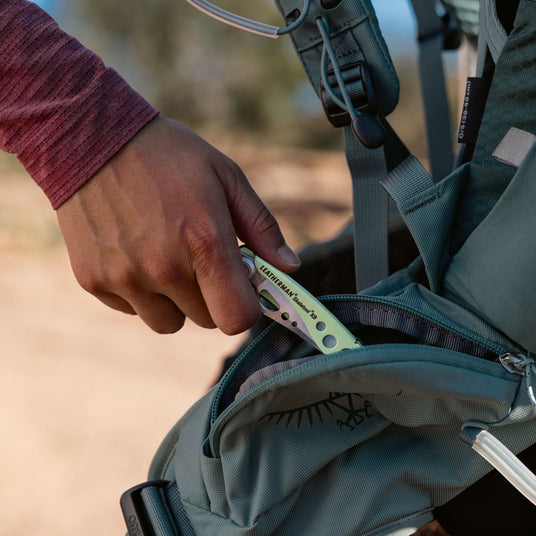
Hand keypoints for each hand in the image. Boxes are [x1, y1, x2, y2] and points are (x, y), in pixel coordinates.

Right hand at [56, 116, 299, 333]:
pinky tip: (134, 253)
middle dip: (211, 297)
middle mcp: (164, 268)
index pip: (237, 318)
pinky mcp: (94, 281)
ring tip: (165, 258)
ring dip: (175, 301)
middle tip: (199, 261)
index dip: (245, 308)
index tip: (241, 288)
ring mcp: (125, 278)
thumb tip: (289, 268)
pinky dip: (140, 292)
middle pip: (205, 320)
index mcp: (205, 242)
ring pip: (168, 322)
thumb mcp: (225, 177)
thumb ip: (262, 227)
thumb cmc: (167, 155)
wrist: (89, 137)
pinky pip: (132, 309)